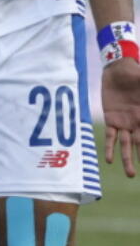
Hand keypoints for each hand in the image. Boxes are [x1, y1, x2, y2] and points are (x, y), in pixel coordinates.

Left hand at [102, 57, 139, 176]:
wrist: (119, 70)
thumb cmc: (138, 76)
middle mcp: (138, 124)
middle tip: (139, 175)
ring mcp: (125, 123)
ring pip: (127, 146)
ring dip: (128, 159)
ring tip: (131, 174)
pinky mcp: (111, 119)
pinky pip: (111, 137)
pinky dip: (111, 148)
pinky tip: (110, 160)